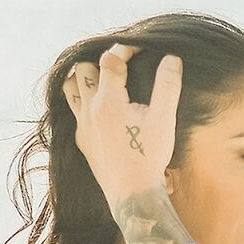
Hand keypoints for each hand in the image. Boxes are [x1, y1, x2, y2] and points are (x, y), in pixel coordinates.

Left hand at [61, 44, 182, 203]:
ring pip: (70, 88)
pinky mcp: (81, 141)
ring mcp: (82, 126)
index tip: (139, 49)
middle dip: (102, 62)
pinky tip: (100, 108)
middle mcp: (89, 110)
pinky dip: (83, 101)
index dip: (125, 49)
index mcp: (109, 101)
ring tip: (105, 80)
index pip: (110, 59)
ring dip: (85, 79)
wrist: (132, 194)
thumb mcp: (164, 120)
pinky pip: (74, 112)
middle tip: (123, 66)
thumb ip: (168, 86)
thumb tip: (172, 58)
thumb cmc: (149, 157)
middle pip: (84, 69)